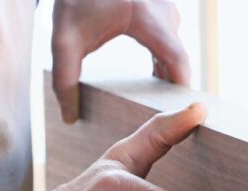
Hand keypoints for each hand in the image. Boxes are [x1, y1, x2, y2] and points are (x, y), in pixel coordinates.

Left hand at [52, 0, 190, 122]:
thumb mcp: (65, 39)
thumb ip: (65, 79)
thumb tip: (70, 117)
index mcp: (148, 17)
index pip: (177, 60)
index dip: (182, 90)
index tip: (182, 117)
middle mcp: (164, 10)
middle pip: (178, 59)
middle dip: (173, 90)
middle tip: (167, 123)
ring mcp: (165, 8)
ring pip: (175, 51)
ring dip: (169, 77)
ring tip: (159, 107)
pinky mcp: (161, 10)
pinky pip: (169, 42)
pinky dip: (164, 62)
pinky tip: (155, 82)